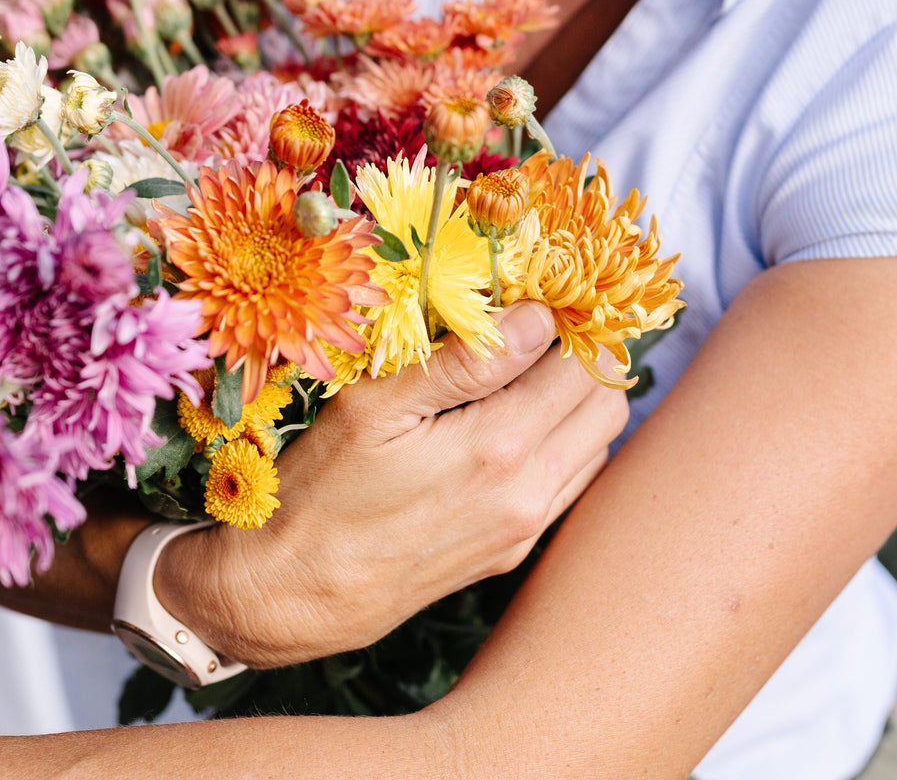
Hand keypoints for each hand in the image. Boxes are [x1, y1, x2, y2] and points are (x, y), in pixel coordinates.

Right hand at [159, 300, 626, 666]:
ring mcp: (524, 528)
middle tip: (528, 335)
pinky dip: (559, 445)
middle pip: (606, 401)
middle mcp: (529, 492)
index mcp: (500, 446)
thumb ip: (462, 362)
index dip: (565, 323)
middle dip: (578, 359)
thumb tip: (536, 318)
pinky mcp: (511, 551)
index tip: (531, 302)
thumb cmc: (318, 492)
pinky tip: (504, 431)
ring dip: (573, 403)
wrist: (290, 595)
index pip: (581, 364)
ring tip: (516, 380)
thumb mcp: (372, 408)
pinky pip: (570, 483)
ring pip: (598, 444)